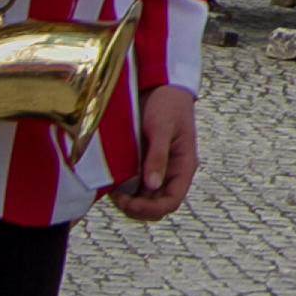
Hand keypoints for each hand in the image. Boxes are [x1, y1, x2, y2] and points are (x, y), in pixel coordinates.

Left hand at [106, 86, 198, 220]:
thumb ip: (158, 157)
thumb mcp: (162, 129)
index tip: (130, 202)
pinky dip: (124, 191)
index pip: (171, 201)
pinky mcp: (144, 164)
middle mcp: (171, 173)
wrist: (160, 86)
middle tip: (117, 197)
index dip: (151, 209)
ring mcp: (158, 170)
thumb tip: (152, 186)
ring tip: (112, 191)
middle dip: (138, 208)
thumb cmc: (167, 105)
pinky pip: (136, 187)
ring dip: (129, 201)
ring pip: (145, 199)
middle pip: (157, 205)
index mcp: (183, 167)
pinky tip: (112, 183)